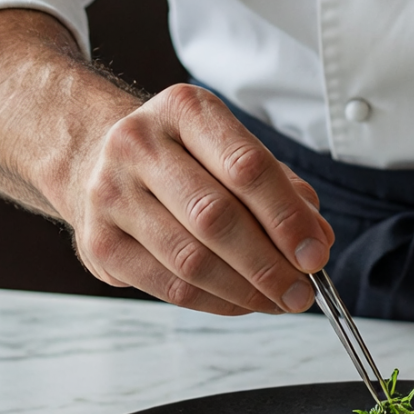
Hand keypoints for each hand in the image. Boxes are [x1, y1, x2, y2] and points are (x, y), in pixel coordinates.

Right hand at [61, 82, 334, 315]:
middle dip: (269, 264)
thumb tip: (316, 241)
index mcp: (183, 110)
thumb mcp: (231, 150)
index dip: (286, 216)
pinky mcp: (98, 243)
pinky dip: (215, 303)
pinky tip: (241, 302)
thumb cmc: (182, 157)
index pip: (246, 166)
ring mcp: (110, 194)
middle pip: (215, 216)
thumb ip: (282, 190)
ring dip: (245, 291)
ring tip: (278, 301)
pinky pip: (168, 287)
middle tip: (302, 292)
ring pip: (191, 259)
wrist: (96, 158)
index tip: (315, 254)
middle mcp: (138, 144)